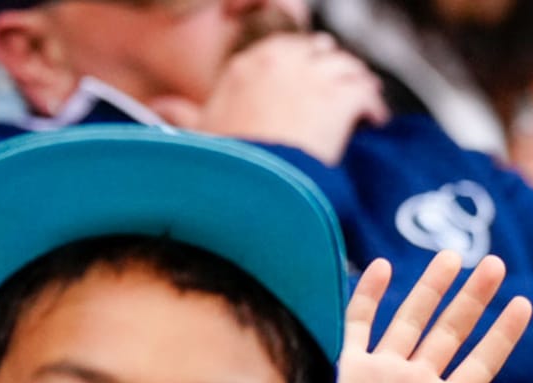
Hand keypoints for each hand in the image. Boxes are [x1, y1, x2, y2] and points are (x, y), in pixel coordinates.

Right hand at [168, 32, 388, 164]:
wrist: (257, 183)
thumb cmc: (225, 165)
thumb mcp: (197, 135)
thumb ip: (180, 116)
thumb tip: (158, 108)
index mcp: (244, 68)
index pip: (279, 50)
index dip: (299, 63)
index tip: (307, 76)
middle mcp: (279, 64)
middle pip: (316, 51)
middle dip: (330, 67)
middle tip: (341, 86)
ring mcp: (312, 77)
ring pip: (346, 66)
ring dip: (356, 84)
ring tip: (364, 101)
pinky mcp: (341, 97)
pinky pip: (366, 91)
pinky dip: (372, 106)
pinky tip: (374, 121)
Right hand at [324, 252, 532, 382]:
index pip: (482, 362)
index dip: (503, 333)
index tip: (523, 302)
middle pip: (452, 331)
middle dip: (474, 298)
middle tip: (495, 263)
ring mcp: (383, 373)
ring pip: (411, 319)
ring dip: (431, 288)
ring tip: (453, 256)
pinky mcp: (348, 368)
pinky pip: (359, 323)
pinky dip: (368, 295)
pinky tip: (382, 267)